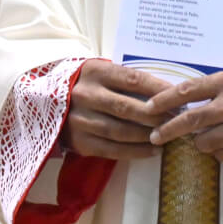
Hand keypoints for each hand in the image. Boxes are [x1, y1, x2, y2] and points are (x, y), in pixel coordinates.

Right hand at [60, 59, 174, 160]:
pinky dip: (135, 152)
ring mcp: (81, 120)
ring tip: (167, 136)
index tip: (177, 96)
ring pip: (121, 131)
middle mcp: (86, 95)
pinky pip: (111, 149)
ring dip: (148, 136)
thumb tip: (164, 89)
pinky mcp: (79, 141)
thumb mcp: (100, 71)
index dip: (157, 88)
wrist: (44, 101)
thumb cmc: (85, 83)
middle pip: (128, 108)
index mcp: (95, 72)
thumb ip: (125, 78)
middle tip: (177, 119)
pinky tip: (152, 150)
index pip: (132, 79)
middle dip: (156, 115)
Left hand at [146, 68, 222, 164]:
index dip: (165, 99)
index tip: (149, 107)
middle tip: (156, 136)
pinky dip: (222, 152)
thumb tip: (184, 99)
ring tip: (206, 138)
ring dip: (201, 143)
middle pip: (190, 120)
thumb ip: (219, 87)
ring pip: (205, 143)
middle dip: (168, 130)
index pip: (188, 90)